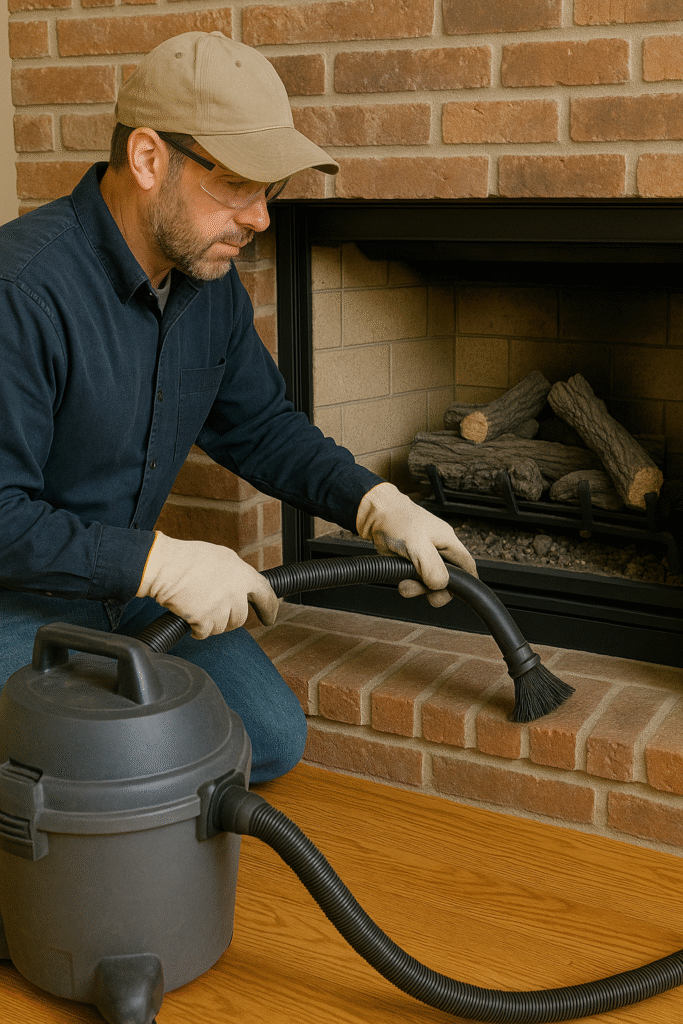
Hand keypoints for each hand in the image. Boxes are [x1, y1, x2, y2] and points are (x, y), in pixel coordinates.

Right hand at [136, 532, 278, 638]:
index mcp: (242, 574)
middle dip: (229, 618)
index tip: (269, 617)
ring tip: (199, 607)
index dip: (270, 608)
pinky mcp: (205, 620)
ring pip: (224, 627)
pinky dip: (198, 630)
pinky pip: (206, 633)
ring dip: (212, 623)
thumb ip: (236, 574)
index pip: (266, 594)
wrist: (165, 567)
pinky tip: (190, 618)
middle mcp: (235, 592)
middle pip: (241, 617)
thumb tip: (241, 587)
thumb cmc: (188, 559)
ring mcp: (221, 607)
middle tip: (214, 610)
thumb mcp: (221, 558)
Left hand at [356, 482, 476, 607]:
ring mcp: (423, 557)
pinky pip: (414, 580)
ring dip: (418, 588)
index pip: (466, 565)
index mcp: (447, 542)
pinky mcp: (409, 562)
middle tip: (426, 591)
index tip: (461, 594)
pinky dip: (407, 583)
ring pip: (428, 583)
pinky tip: (400, 577)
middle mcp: (438, 551)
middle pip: (447, 580)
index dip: (467, 581)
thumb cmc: (397, 519)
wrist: (374, 514)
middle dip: (436, 590)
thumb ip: (431, 565)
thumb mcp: (417, 544)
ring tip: (405, 584)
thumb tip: (440, 585)